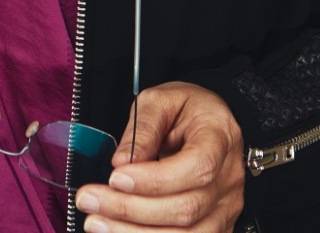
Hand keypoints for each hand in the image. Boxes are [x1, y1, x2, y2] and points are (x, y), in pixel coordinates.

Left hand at [75, 81, 243, 231]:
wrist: (208, 124)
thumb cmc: (187, 110)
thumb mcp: (162, 100)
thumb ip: (143, 128)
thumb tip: (122, 162)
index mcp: (220, 139)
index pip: (196, 168)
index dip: (155, 180)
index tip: (116, 177)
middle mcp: (228, 181)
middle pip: (186, 210)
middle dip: (132, 209)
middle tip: (91, 199)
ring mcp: (224, 211)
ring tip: (96, 222)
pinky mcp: (213, 230)